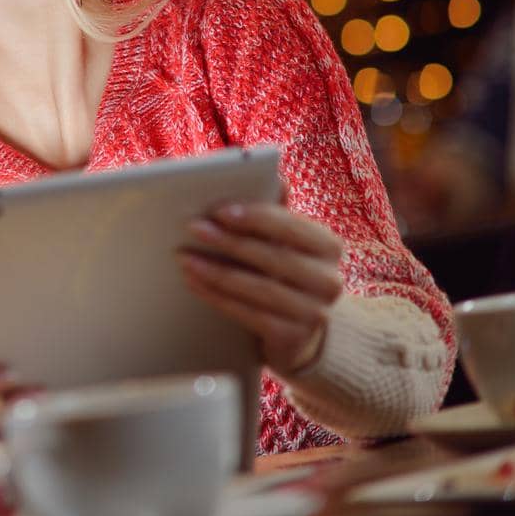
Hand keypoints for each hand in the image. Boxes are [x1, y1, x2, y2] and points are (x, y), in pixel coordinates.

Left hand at [178, 200, 343, 375]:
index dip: (256, 217)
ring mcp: (315, 312)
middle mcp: (329, 280)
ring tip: (184, 258)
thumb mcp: (285, 244)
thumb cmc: (284, 274)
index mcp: (328, 246)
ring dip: (216, 272)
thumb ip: (277, 214)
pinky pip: (249, 314)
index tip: (219, 209)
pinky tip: (193, 283)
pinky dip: (217, 296)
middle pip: (273, 257)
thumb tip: (274, 178)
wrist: (301, 333)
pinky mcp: (294, 338)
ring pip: (259, 288)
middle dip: (229, 241)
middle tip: (193, 228)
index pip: (291, 226)